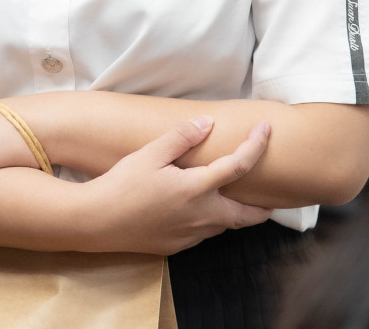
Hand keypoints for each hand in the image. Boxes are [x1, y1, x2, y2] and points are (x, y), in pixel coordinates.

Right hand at [81, 116, 273, 254]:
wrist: (98, 221)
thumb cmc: (122, 184)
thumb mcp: (149, 154)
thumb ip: (181, 137)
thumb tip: (208, 123)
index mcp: (196, 189)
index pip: (239, 166)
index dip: (256, 145)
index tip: (265, 130)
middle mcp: (201, 216)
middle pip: (248, 216)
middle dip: (263, 208)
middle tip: (270, 198)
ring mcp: (191, 235)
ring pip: (225, 226)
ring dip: (234, 214)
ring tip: (232, 200)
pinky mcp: (178, 246)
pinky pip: (203, 234)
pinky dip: (210, 222)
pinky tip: (197, 212)